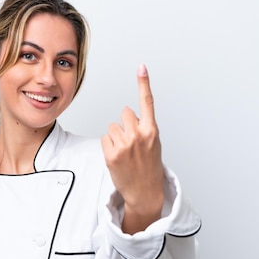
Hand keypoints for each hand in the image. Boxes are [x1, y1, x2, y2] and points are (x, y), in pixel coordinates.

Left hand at [100, 64, 164, 233]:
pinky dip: (108, 146)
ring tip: (124, 152)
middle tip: (131, 142)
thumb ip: (143, 127)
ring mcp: (125, 145)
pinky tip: (117, 157)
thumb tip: (128, 113)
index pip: (147, 103)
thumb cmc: (148, 167)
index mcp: (152, 131)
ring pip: (112, 126)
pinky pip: (105, 138)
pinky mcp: (111, 154)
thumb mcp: (153, 144)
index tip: (141, 67)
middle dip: (125, 124)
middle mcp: (139, 135)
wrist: (144, 191)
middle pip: (124, 113)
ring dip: (116, 136)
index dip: (144, 83)